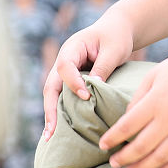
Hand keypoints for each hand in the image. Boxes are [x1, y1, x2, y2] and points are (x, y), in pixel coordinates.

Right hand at [42, 10, 134, 140]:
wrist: (117, 31)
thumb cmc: (116, 37)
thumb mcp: (114, 50)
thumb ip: (103, 67)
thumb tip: (93, 90)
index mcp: (72, 48)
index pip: (65, 67)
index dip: (73, 82)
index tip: (86, 96)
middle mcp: (63, 61)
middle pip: (51, 85)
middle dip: (50, 108)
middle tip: (52, 131)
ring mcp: (65, 72)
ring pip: (53, 94)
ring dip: (51, 114)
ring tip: (50, 137)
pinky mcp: (72, 81)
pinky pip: (63, 97)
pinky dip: (61, 112)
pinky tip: (60, 130)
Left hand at [98, 45, 167, 167]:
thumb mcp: (152, 76)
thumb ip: (137, 99)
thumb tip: (126, 120)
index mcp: (155, 102)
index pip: (127, 127)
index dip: (112, 138)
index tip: (103, 145)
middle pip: (141, 146)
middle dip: (124, 158)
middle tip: (113, 163)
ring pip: (160, 157)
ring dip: (143, 167)